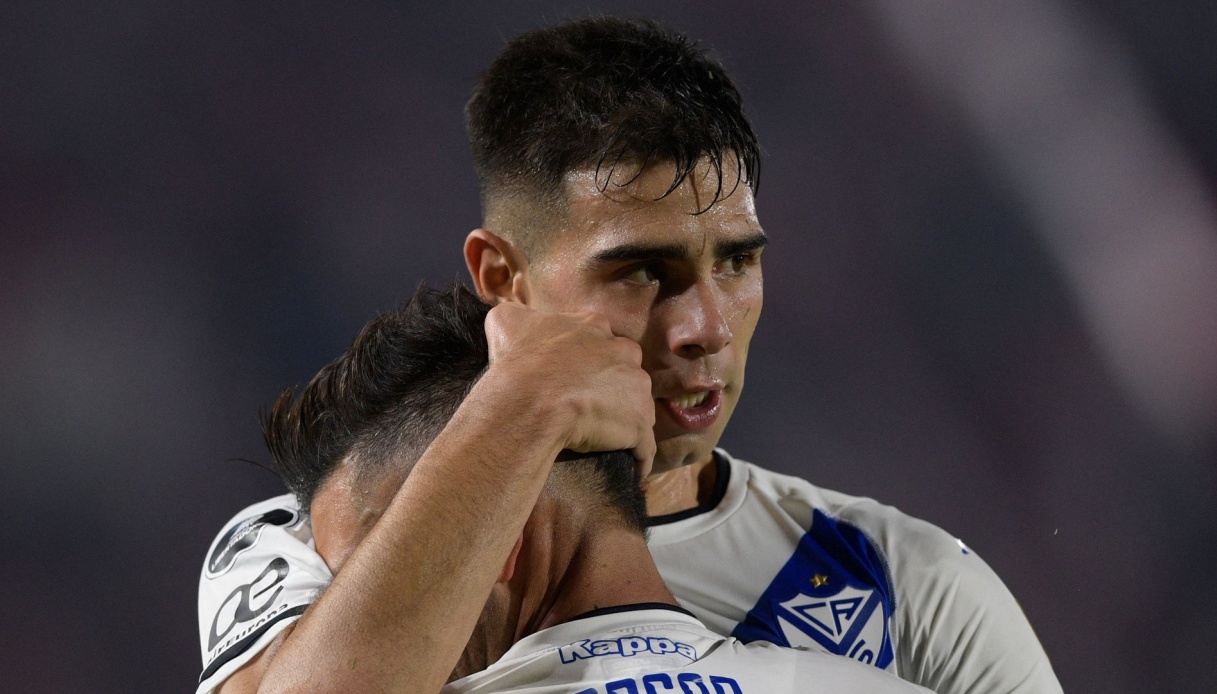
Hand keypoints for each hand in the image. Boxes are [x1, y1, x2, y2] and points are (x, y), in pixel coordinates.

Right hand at [483, 303, 655, 473]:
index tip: (574, 376)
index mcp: (594, 326)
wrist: (529, 401)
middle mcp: (624, 352)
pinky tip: (631, 469)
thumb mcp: (506, 321)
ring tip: (607, 436)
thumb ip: (518, 315)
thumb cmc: (517, 362)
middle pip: (625, 368)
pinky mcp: (639, 425)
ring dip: (626, 418)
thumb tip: (516, 317)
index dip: (587, 359)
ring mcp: (636, 389)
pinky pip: (645, 446)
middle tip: (591, 404)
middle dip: (613, 385)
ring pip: (637, 404)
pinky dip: (638, 457)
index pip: (599, 340)